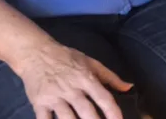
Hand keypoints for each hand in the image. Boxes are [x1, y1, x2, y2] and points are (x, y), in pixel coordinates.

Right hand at [12, 41, 131, 118]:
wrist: (36, 53)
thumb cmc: (67, 58)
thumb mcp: (91, 63)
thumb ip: (111, 77)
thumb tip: (129, 87)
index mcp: (86, 79)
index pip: (103, 98)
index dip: (113, 112)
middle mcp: (71, 89)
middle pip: (86, 111)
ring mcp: (54, 97)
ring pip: (67, 118)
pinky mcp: (39, 103)